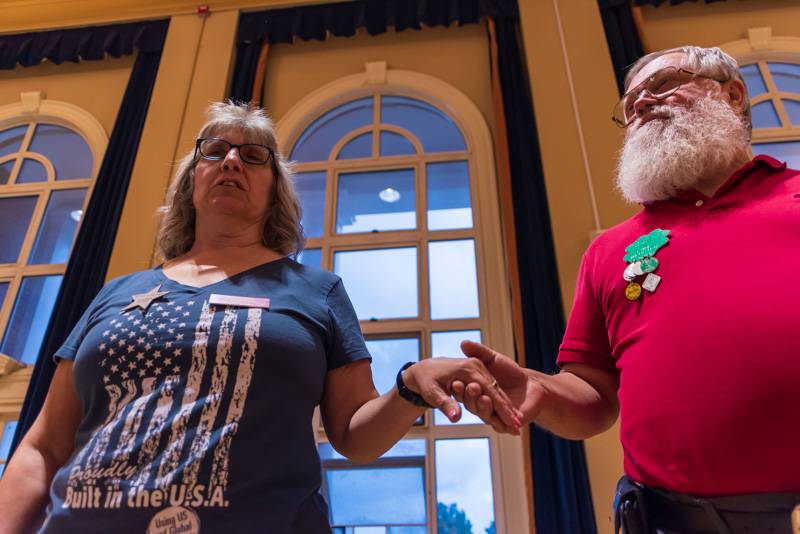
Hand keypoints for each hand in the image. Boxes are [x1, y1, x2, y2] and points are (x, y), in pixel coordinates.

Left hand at [402, 357, 521, 433]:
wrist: (424, 370)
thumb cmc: (426, 381)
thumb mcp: (433, 393)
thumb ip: (445, 404)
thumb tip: (455, 418)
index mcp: (468, 369)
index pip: (490, 391)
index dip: (501, 408)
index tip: (510, 422)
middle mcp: (477, 367)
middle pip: (497, 391)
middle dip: (508, 410)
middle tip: (518, 427)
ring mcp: (480, 369)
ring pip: (497, 390)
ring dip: (507, 407)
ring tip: (517, 425)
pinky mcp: (479, 374)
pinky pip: (492, 389)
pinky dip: (500, 402)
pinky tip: (507, 415)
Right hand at [452, 341, 544, 432]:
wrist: (531, 385)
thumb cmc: (510, 372)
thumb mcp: (493, 359)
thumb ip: (479, 352)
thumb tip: (463, 342)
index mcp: (474, 391)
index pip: (463, 392)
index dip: (460, 389)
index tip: (456, 382)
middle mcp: (480, 405)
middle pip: (471, 404)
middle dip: (471, 397)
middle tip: (473, 388)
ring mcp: (492, 415)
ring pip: (484, 414)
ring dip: (483, 407)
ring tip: (485, 398)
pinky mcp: (505, 425)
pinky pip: (499, 426)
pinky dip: (498, 421)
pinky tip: (498, 415)